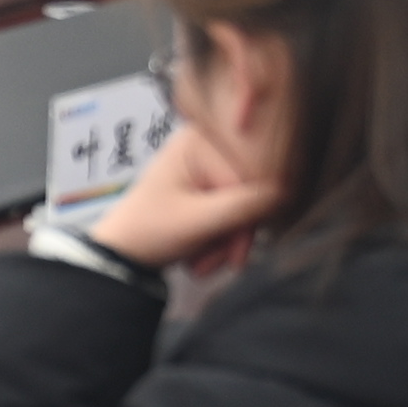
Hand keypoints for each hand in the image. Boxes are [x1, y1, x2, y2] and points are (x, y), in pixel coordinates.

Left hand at [92, 117, 282, 274]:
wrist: (122, 254)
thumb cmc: (150, 230)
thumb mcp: (198, 221)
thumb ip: (243, 206)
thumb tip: (286, 193)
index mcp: (199, 142)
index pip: (250, 174)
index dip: (252, 215)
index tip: (240, 252)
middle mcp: (206, 146)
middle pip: (250, 191)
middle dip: (234, 234)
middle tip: (220, 264)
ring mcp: (208, 168)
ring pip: (243, 207)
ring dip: (227, 242)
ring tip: (201, 263)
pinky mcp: (209, 188)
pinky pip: (233, 213)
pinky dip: (220, 240)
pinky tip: (201, 254)